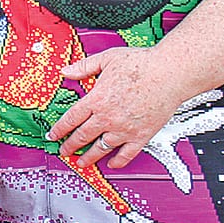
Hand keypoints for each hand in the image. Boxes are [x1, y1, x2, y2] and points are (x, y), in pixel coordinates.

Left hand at [47, 44, 186, 168]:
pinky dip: (117, 161)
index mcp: (97, 99)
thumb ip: (84, 67)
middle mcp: (107, 117)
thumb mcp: (107, 58)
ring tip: (82, 163)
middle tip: (64, 151)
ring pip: (101, 149)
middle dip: (70, 146)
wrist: (170, 72)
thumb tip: (65, 71)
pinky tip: (111, 164)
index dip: (59, 130)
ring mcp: (124, 129)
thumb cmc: (142, 63)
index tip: (53, 136)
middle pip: (82, 136)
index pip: (71, 119)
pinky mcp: (141, 135)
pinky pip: (126, 154)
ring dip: (89, 157)